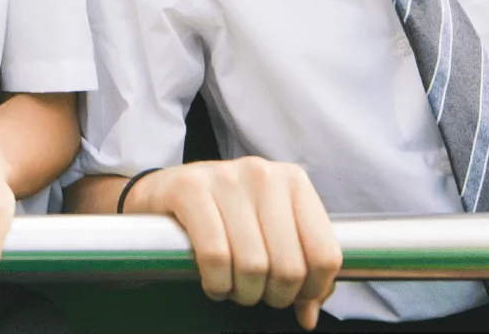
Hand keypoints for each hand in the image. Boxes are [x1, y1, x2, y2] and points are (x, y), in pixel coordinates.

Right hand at [127, 159, 340, 330]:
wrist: (163, 191)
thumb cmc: (225, 216)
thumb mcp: (270, 232)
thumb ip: (299, 268)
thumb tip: (308, 315)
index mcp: (293, 181)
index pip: (325, 253)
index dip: (312, 290)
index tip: (295, 297)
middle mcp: (263, 173)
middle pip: (289, 266)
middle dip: (274, 296)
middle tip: (257, 294)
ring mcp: (225, 177)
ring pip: (253, 265)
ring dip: (243, 293)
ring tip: (233, 288)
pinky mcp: (189, 188)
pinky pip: (215, 256)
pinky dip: (216, 283)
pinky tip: (213, 282)